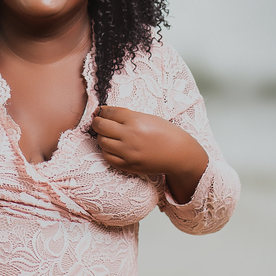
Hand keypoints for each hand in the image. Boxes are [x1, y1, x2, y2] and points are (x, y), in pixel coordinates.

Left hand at [91, 105, 208, 201]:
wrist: (179, 154)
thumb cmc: (165, 133)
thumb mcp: (148, 117)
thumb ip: (127, 115)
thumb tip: (106, 113)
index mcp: (135, 120)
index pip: (109, 112)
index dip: (102, 111)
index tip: (100, 111)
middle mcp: (129, 135)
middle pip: (101, 126)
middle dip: (97, 122)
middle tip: (98, 121)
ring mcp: (128, 152)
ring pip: (102, 142)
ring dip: (101, 136)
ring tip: (106, 134)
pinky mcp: (128, 165)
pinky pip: (108, 157)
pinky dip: (106, 151)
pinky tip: (111, 147)